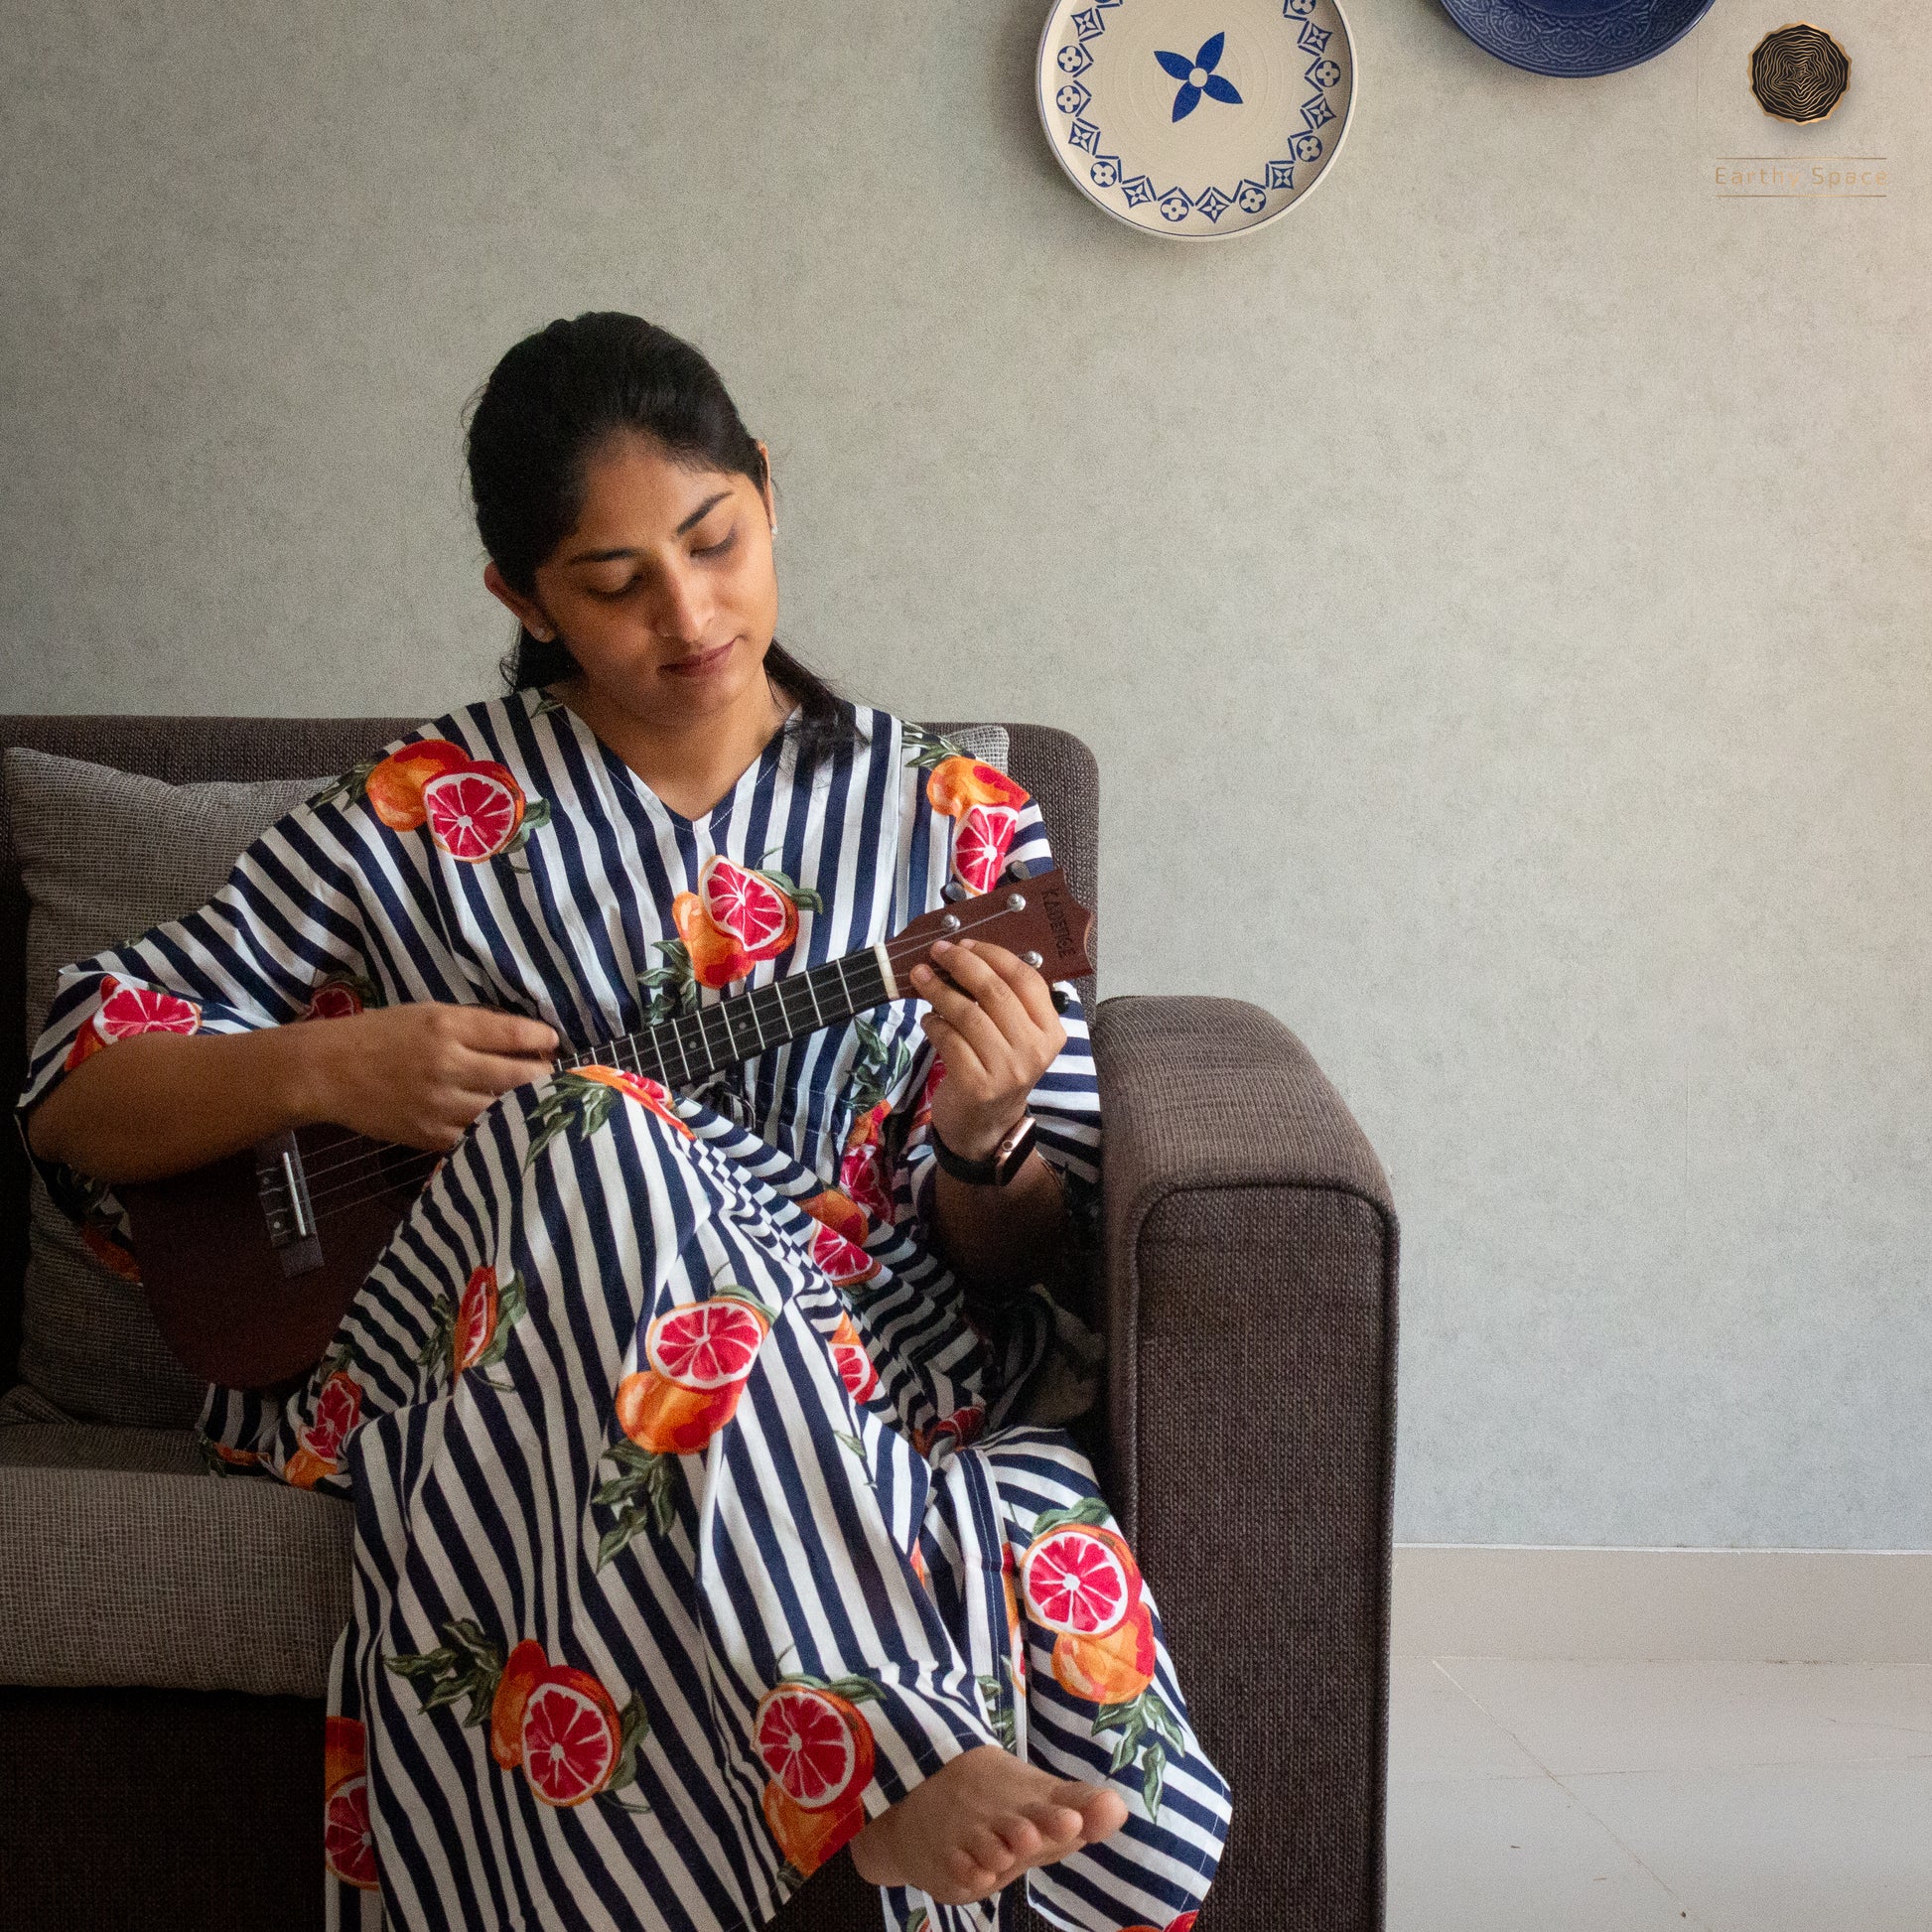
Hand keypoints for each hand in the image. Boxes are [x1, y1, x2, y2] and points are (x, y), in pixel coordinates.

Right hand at [297, 1003, 558, 1150]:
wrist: (327, 1072)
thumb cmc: (380, 1035)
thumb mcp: (428, 1014)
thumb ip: (474, 1025)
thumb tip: (524, 1035)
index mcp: (447, 1027)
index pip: (514, 1033)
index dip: (543, 1038)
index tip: (553, 1041)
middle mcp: (448, 1065)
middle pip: (520, 1075)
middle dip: (544, 1075)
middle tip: (552, 1074)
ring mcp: (440, 1105)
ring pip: (506, 1111)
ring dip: (528, 1106)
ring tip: (539, 1101)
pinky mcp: (431, 1136)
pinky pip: (480, 1138)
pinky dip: (498, 1132)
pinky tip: (508, 1126)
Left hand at [911, 938, 1066, 1161]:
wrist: (985, 1125)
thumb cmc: (997, 1068)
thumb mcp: (1015, 1036)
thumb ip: (1004, 1001)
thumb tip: (966, 953)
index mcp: (1051, 1031)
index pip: (1026, 979)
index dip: (993, 955)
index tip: (965, 943)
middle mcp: (1034, 1050)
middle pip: (995, 992)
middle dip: (961, 965)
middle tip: (937, 951)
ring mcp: (1007, 1070)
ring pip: (968, 1014)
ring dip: (938, 990)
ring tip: (920, 977)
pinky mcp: (977, 1085)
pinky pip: (949, 1040)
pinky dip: (933, 1023)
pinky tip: (928, 1019)